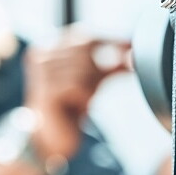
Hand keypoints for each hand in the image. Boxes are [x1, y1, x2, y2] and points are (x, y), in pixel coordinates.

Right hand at [24, 30, 130, 159]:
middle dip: (98, 69)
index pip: (84, 37)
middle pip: (85, 50)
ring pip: (84, 68)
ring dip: (90, 87)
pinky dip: (85, 97)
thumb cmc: (71, 105)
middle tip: (93, 90)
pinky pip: (78, 86)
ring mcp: (41, 73)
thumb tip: (134, 51)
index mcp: (49, 47)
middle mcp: (41, 55)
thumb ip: (111, 64)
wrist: (53, 138)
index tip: (130, 46)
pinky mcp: (45, 91)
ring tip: (81, 101)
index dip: (109, 42)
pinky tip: (78, 107)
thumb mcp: (93, 80)